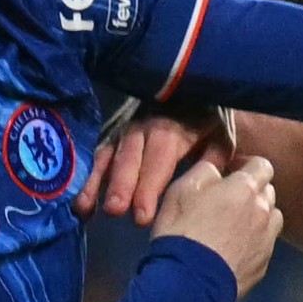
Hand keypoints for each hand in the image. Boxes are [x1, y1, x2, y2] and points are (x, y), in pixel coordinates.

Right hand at [77, 103, 236, 223]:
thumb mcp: (219, 134)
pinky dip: (89, 178)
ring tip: (86, 208)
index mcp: (172, 127)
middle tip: (115, 210)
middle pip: (130, 155)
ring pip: (109, 154)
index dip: (148, 186)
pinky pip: (99, 155)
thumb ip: (213, 159)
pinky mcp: (112, 134)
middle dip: (121, 183)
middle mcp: (144, 125)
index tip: (142, 216)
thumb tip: (208, 183)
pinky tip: (83, 204)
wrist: (186, 85)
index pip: (159, 158)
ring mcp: (125, 128)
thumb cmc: (206, 119)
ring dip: (97, 181)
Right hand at [152, 156, 281, 296]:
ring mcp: (267, 239)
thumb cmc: (182, 230)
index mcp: (245, 187)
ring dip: (259, 215)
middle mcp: (263, 210)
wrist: (189, 282)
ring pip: (272, 218)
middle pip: (268, 191)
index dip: (248, 165)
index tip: (233, 171)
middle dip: (252, 190)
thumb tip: (218, 169)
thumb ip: (206, 170)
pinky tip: (235, 248)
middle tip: (230, 199)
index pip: (262, 165)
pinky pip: (265, 243)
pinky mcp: (264, 264)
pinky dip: (255, 240)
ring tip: (237, 224)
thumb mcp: (182, 189)